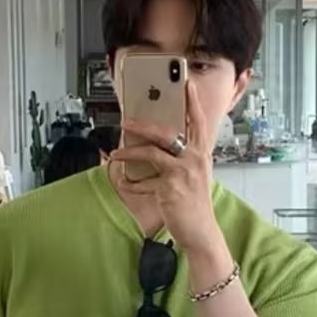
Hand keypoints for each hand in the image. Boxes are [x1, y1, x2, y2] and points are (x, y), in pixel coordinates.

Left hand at [111, 81, 224, 257]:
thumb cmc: (195, 204)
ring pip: (150, 153)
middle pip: (166, 133)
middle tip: (126, 121)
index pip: (198, 122)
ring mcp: (182, 174)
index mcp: (201, 154)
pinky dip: (131, 183)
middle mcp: (194, 160)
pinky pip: (143, 182)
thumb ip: (183, 159)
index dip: (192, 102)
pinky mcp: (169, 190)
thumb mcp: (195, 176)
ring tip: (115, 152)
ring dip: (129, 151)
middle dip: (143, 125)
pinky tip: (124, 182)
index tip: (187, 84)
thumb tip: (158, 147)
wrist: (201, 232)